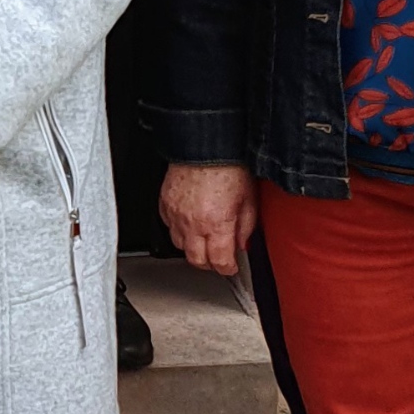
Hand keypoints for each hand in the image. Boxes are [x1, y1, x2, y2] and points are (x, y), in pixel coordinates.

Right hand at [161, 161, 257, 275]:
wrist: (204, 145)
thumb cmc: (228, 167)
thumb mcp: (249, 200)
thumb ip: (246, 228)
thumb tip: (242, 245)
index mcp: (217, 225)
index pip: (220, 263)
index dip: (228, 268)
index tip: (232, 266)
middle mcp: (194, 224)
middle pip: (197, 261)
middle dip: (210, 263)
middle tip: (218, 256)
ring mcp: (176, 216)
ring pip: (180, 246)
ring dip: (193, 247)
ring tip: (203, 238)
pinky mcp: (165, 205)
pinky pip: (169, 227)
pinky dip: (179, 229)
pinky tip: (189, 222)